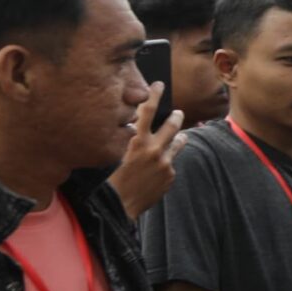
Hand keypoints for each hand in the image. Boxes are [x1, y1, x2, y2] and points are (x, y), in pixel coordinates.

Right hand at [107, 89, 184, 217]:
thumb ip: (126, 140)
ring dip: (179, 137)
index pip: (148, 110)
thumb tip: (131, 128)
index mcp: (136, 140)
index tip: (160, 85)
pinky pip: (171, 163)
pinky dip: (166, 162)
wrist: (119, 205)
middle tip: (179, 112)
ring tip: (181, 135)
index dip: (155, 95)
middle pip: (172, 125)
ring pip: (178, 143)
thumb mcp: (113, 154)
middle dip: (176, 117)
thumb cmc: (109, 179)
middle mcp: (154, 149)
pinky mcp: (170, 175)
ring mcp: (165, 162)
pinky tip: (159, 168)